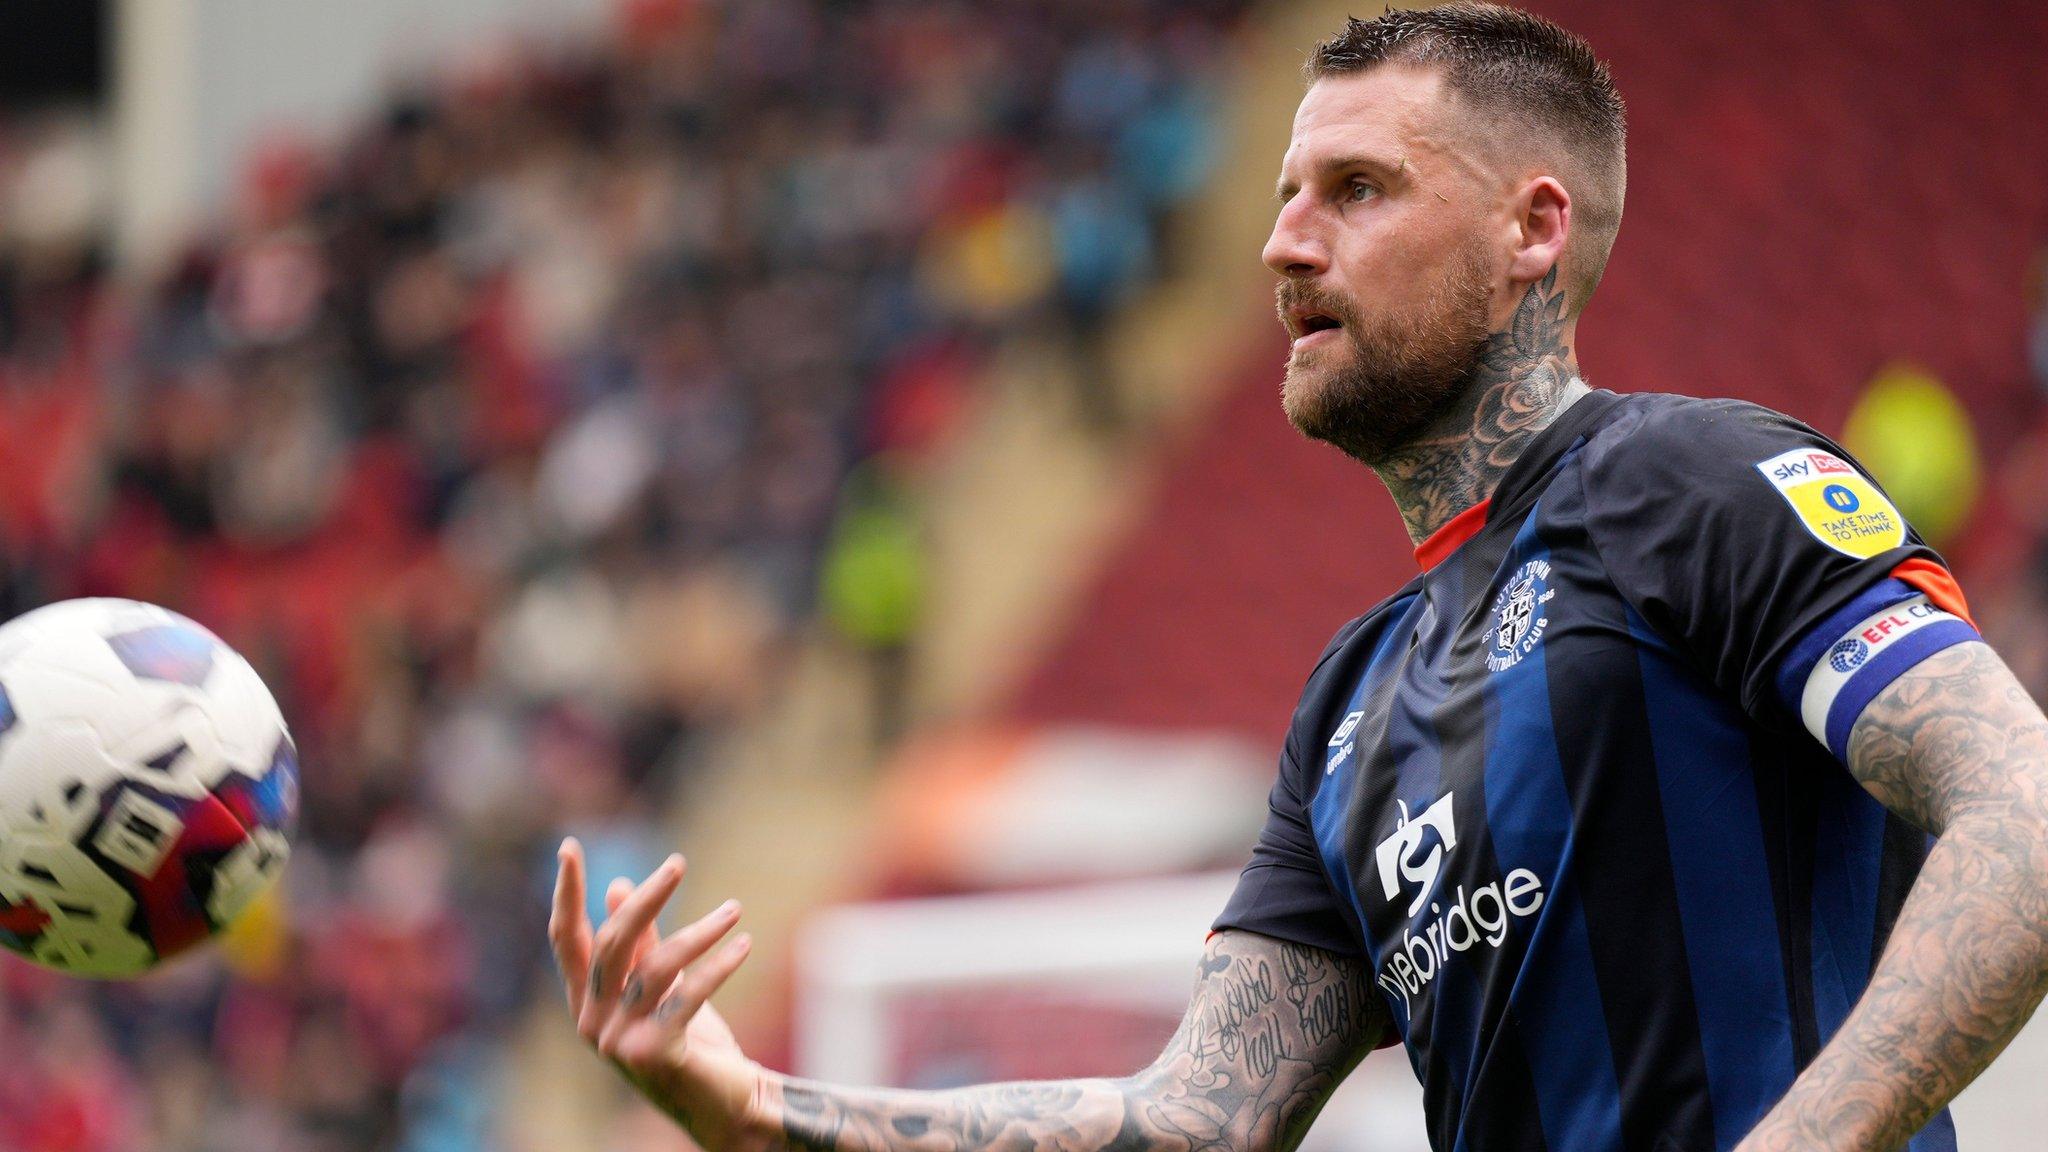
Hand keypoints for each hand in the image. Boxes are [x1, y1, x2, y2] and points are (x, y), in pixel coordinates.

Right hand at [550, 838, 762, 1148]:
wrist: (723, 1104)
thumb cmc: (691, 1042)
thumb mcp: (661, 987)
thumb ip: (639, 944)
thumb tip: (618, 885)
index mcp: (585, 1003)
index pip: (566, 939)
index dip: (565, 893)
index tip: (569, 846)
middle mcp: (592, 1023)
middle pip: (612, 942)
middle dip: (647, 898)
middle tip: (678, 863)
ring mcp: (619, 1042)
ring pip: (656, 966)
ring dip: (701, 932)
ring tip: (735, 910)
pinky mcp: (654, 1054)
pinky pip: (688, 994)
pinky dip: (719, 964)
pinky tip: (744, 944)